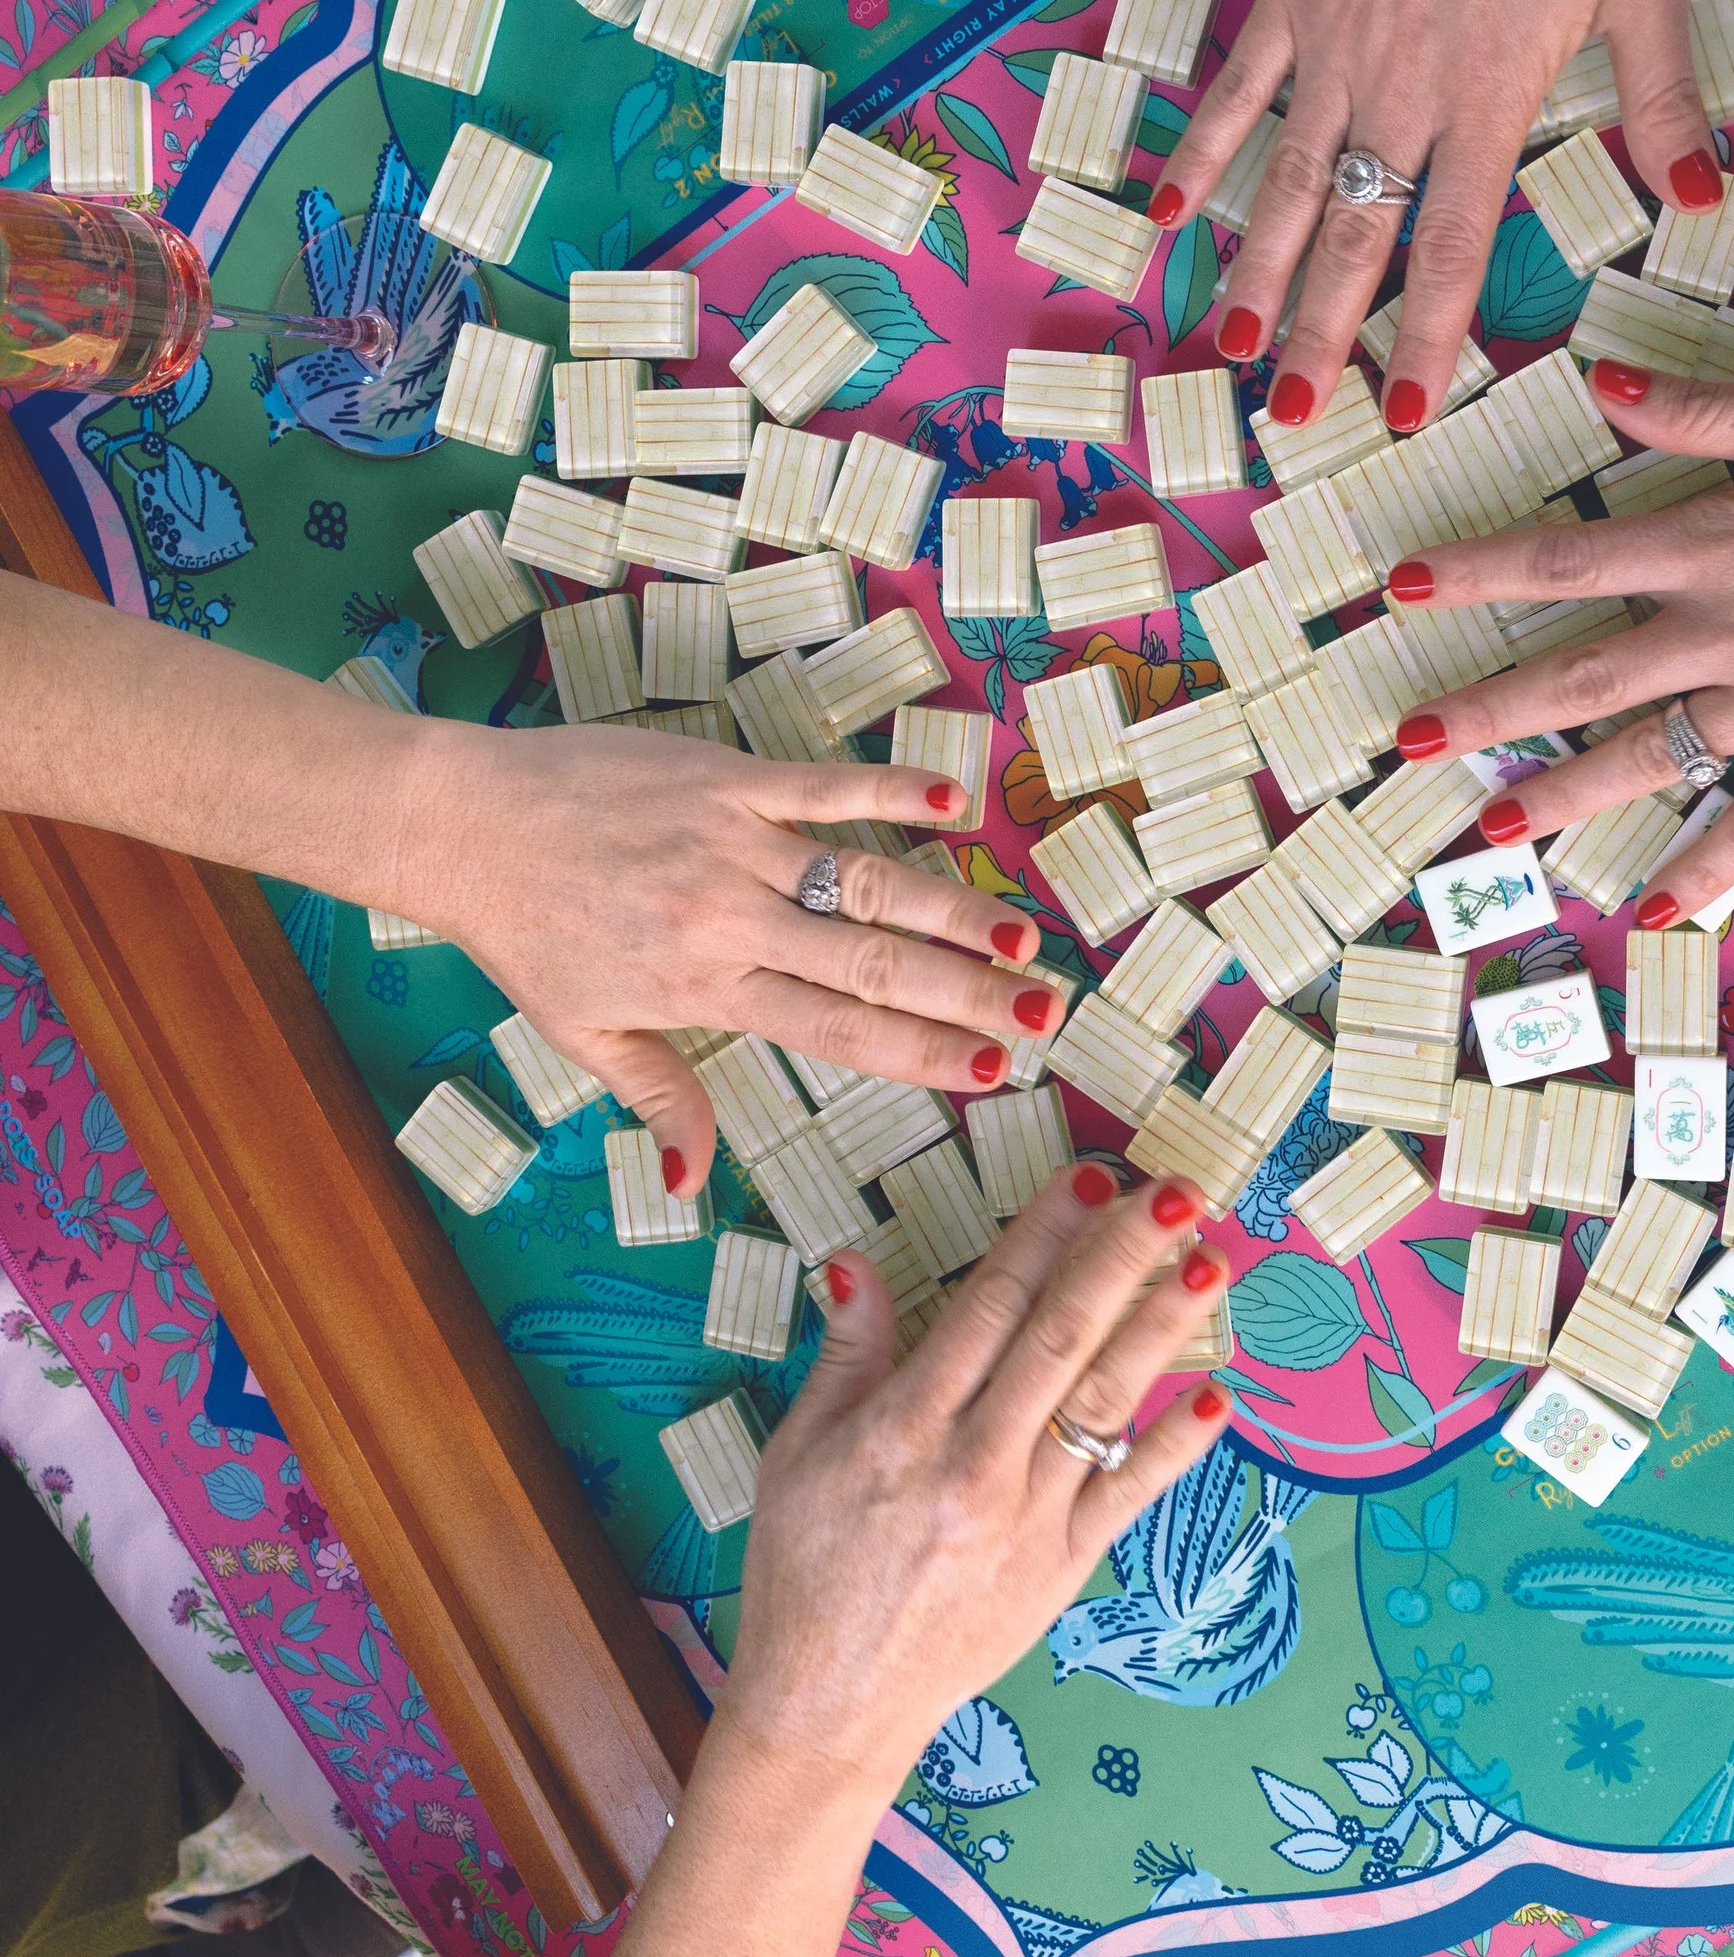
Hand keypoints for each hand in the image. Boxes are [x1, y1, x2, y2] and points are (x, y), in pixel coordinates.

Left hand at [387, 721, 1067, 1176]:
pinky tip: (955, 800)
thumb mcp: (585, 1034)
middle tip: (1046, 1016)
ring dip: (953, 910)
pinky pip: (821, 785)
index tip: (994, 1076)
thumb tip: (693, 1179)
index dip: (924, 1057)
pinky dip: (891, 791)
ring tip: (1022, 939)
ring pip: (867, 881)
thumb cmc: (525, 935)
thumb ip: (660, 1097)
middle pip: (876, 964)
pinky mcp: (723, 777)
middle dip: (968, 996)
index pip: (840, 1032)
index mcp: (708, 991)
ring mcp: (733, 843)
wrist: (464, 827)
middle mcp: (732, 921)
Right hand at [713, 1163, 1232, 1800]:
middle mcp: (974, 1466)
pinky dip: (1176, 1447)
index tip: (1087, 1175)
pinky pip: (1130, 1497)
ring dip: (1164, 1327)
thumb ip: (847, 1356)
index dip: (1043, 1234)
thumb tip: (855, 1262)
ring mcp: (1026, 1519)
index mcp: (905, 1428)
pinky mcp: (1061, 1567)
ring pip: (1105, 1404)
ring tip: (1213, 1260)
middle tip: (1177, 1191)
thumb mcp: (799, 1452)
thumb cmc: (805, 1569)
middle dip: (1123, 1255)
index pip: (988, 1307)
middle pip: (1061, 1339)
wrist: (831, 1704)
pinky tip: (1216, 1396)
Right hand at [1154, 0, 1712, 434]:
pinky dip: (1199, 152)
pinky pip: (1233, 88)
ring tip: (1230, 344)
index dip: (1429, 336)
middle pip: (1351, 233)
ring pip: (1281, 179)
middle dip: (1320, 334)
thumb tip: (1699, 202)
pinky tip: (1169, 210)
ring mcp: (1332, 39)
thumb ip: (1661, 101)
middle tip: (1291, 415)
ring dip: (1253, 269)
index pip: (1453, 244)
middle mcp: (1398, 83)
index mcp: (1487, 94)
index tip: (1405, 411)